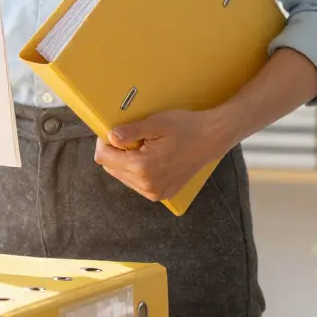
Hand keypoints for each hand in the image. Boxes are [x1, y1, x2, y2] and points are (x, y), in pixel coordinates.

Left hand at [93, 109, 236, 201]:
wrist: (212, 138)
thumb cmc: (186, 127)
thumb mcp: (156, 123)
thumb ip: (130, 132)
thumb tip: (110, 137)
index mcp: (142, 167)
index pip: (104, 157)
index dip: (105, 142)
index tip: (113, 132)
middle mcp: (147, 185)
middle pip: (111, 168)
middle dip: (115, 152)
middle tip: (130, 138)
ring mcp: (155, 192)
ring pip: (123, 176)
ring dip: (125, 162)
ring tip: (143, 147)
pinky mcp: (162, 194)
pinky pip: (137, 183)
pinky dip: (137, 170)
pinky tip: (150, 158)